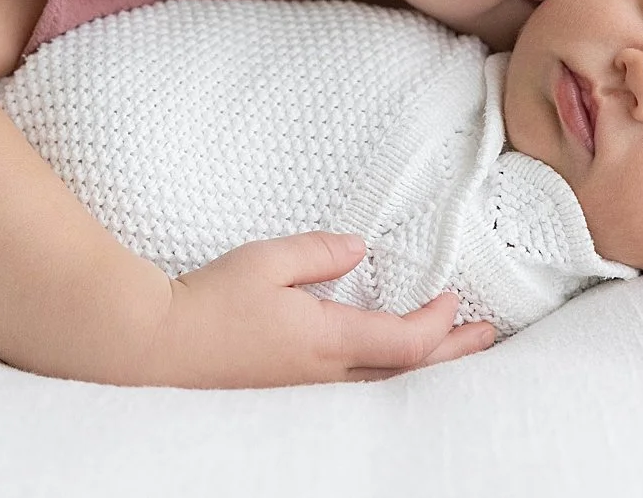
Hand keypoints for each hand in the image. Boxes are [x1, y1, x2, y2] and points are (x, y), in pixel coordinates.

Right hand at [136, 232, 496, 387]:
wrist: (154, 348)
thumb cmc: (207, 303)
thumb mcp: (265, 261)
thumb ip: (318, 252)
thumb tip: (360, 249)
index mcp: (326, 340)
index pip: (406, 341)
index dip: (440, 322)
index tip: (455, 296)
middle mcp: (326, 375)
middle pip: (408, 372)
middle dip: (453, 353)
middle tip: (487, 335)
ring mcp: (307, 390)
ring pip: (385, 385)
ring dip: (425, 366)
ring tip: (451, 350)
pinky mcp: (289, 393)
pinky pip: (357, 387)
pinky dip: (390, 373)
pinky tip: (390, 363)